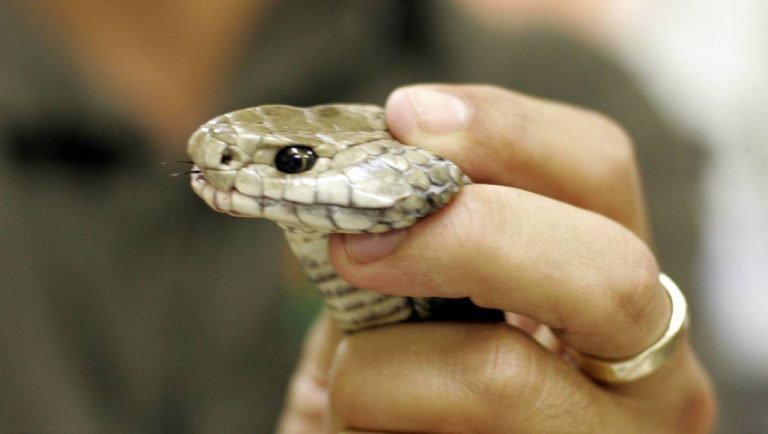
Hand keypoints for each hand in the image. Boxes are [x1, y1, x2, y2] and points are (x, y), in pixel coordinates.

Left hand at [277, 85, 715, 432]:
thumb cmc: (407, 388)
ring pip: (498, 373)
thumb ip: (410, 242)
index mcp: (612, 289)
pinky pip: (432, 433)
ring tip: (351, 383)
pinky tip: (370, 424)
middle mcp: (646, 367)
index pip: (599, 172)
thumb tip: (365, 176)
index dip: (506, 132)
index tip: (406, 118)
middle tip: (358, 242)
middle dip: (465, 238)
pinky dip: (370, 414)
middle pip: (605, 269)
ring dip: (381, 365)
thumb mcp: (415, 302)